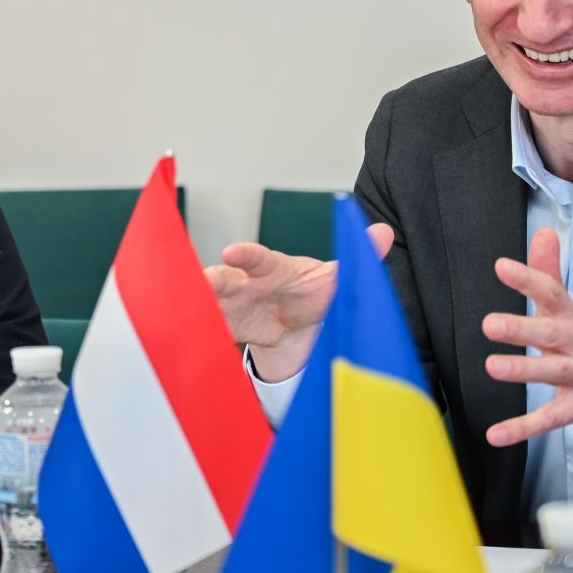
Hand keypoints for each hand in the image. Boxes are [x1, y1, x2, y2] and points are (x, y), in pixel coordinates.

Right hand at [205, 223, 393, 382]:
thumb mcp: (336, 278)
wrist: (298, 326)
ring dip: (198, 309)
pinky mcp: (229, 330)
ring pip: (211, 305)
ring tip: (187, 316)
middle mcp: (248, 284)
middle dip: (211, 281)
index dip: (246, 255)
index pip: (259, 258)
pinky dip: (199, 334)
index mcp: (273, 269)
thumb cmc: (313, 292)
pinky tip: (187, 341)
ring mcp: (234, 308)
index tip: (231, 252)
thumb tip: (385, 231)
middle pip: (224, 280)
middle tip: (200, 283)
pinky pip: (210, 331)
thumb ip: (357, 256)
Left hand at [482, 227, 572, 462]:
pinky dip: (522, 428)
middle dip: (522, 328)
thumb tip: (543, 232)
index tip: (501, 267)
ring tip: (493, 367)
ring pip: (552, 373)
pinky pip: (549, 419)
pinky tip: (496, 433)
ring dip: (523, 370)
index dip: (528, 279)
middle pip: (552, 333)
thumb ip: (549, 274)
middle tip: (490, 324)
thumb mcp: (570, 312)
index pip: (551, 293)